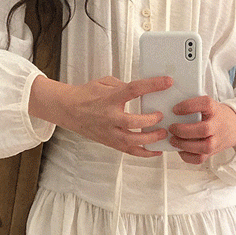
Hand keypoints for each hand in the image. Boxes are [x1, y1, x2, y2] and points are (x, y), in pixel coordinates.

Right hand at [29, 75, 171, 157]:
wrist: (68, 110)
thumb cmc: (87, 95)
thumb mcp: (105, 83)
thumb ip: (124, 86)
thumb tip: (145, 91)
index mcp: (110, 98)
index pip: (134, 90)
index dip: (152, 85)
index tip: (167, 82)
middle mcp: (110, 117)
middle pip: (133, 122)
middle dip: (151, 120)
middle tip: (162, 116)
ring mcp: (109, 133)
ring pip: (132, 141)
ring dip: (151, 139)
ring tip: (163, 134)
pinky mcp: (110, 143)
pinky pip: (130, 151)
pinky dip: (145, 153)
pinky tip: (157, 150)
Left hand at [168, 96, 235, 164]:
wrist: (234, 127)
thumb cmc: (215, 115)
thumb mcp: (208, 105)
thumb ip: (193, 106)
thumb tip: (169, 111)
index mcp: (215, 109)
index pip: (204, 104)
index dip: (188, 106)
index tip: (175, 109)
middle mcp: (217, 125)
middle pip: (203, 130)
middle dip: (184, 130)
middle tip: (171, 128)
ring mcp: (216, 141)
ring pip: (202, 147)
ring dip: (184, 145)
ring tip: (173, 140)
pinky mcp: (212, 152)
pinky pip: (199, 159)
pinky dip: (187, 156)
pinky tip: (180, 150)